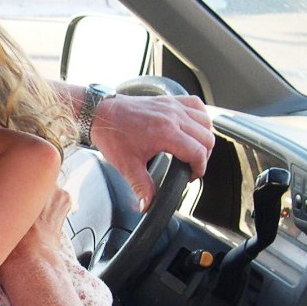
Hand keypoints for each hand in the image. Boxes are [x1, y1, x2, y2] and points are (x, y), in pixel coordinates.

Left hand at [90, 93, 213, 209]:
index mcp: (165, 133)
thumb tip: (147, 205)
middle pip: (206, 138)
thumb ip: (142, 187)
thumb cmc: (112, 136)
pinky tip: (194, 128)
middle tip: (191, 166)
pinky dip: (200, 117)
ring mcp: (172, 106)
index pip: (198, 152)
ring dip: (204, 137)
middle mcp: (173, 116)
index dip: (200, 168)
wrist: (99, 114)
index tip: (192, 176)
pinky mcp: (168, 100)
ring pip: (205, 121)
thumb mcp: (127, 166)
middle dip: (204, 156)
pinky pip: (196, 105)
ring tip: (194, 150)